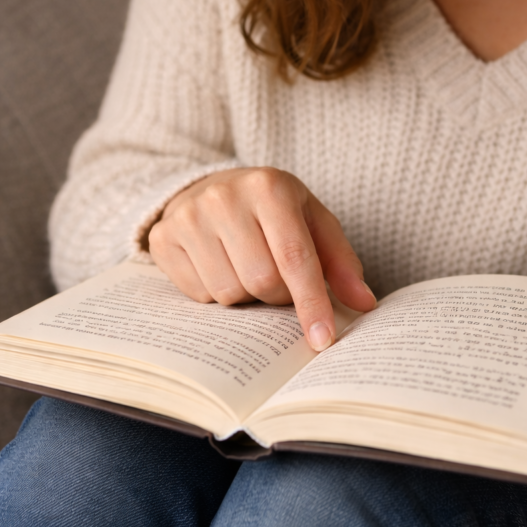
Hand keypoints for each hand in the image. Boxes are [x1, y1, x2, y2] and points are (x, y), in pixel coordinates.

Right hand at [148, 167, 375, 350]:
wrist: (211, 186)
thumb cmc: (273, 211)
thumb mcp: (312, 222)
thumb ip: (341, 262)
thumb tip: (364, 304)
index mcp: (270, 188)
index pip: (295, 258)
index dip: (311, 303)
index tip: (323, 341)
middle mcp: (225, 197)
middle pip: (261, 281)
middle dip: (277, 295)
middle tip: (277, 280)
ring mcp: (188, 216)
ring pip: (228, 293)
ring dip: (245, 296)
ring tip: (246, 267)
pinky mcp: (163, 238)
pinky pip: (198, 295)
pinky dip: (215, 293)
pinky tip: (218, 266)